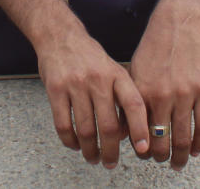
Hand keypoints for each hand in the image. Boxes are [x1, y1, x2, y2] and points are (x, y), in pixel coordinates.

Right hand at [37, 28, 149, 167]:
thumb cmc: (89, 57)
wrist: (59, 36)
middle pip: (108, 126)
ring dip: (90, 150)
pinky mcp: (55, 89)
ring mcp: (75, 84)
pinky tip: (75, 145)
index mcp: (117, 74)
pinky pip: (63, 124)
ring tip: (92, 158)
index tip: (143, 148)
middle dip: (110, 151)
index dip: (140, 128)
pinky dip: (70, 141)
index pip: (134, 104)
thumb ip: (122, 95)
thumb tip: (129, 132)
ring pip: (85, 129)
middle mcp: (98, 79)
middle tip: (110, 163)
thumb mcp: (112, 68)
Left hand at [129, 0, 199, 169]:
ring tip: (178, 163)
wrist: (177, 25)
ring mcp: (185, 94)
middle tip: (161, 161)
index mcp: (142, 92)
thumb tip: (124, 130)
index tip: (143, 155)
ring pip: (184, 138)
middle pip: (162, 141)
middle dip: (160, 157)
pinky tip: (196, 150)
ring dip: (180, 156)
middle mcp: (162, 96)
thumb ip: (129, 101)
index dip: (141, 149)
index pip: (140, 132)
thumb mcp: (133, 72)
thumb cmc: (153, 48)